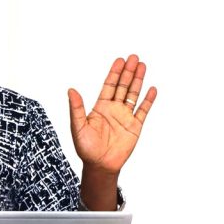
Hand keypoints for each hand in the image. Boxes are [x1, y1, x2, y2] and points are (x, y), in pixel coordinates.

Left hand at [68, 54, 156, 174]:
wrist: (99, 165)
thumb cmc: (86, 148)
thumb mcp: (77, 127)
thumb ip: (76, 108)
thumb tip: (71, 90)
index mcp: (100, 107)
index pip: (109, 85)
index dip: (114, 73)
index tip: (120, 60)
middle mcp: (114, 109)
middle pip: (122, 86)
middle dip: (128, 72)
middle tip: (134, 57)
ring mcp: (125, 117)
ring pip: (133, 95)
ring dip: (138, 81)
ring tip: (143, 66)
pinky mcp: (135, 127)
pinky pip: (143, 111)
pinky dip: (148, 100)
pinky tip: (152, 89)